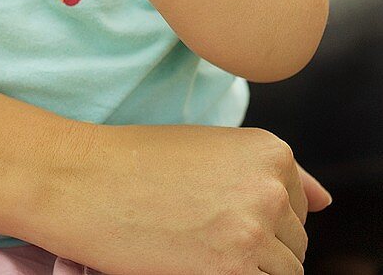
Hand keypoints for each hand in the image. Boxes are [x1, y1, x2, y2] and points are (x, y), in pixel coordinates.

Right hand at [23, 123, 330, 274]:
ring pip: (284, 273)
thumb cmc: (138, 161)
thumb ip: (269, 174)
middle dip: (258, 246)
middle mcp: (271, 186)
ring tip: (198, 247)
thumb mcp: (211, 149)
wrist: (84, 179)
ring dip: (248, 268)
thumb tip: (327, 199)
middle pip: (295, 243)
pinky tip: (196, 261)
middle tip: (202, 231)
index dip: (258, 216)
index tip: (218, 211)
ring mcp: (255, 230)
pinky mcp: (233, 270)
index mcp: (270, 150)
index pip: (299, 205)